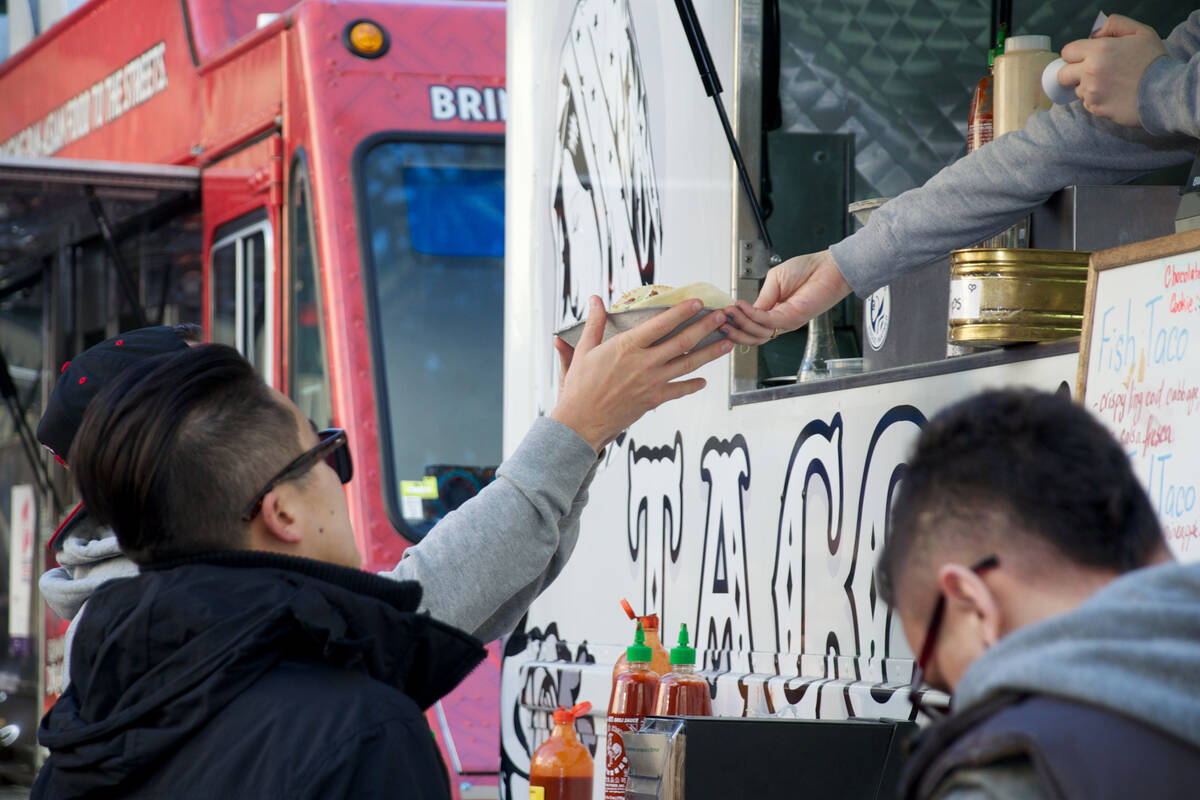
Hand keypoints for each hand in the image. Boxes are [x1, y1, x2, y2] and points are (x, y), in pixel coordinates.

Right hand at [551, 296, 732, 450]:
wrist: (581, 422)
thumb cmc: (580, 387)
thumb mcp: (584, 350)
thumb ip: (594, 323)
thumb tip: (595, 300)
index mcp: (628, 347)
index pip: (661, 324)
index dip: (682, 312)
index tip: (697, 302)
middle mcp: (645, 363)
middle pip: (683, 342)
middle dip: (706, 328)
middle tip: (722, 317)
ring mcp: (652, 382)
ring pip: (688, 365)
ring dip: (710, 353)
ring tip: (727, 343)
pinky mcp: (654, 400)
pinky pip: (679, 391)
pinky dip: (693, 385)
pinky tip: (704, 380)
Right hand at [719, 249, 851, 345]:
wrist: (828, 267)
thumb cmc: (808, 270)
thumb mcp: (775, 281)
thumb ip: (761, 297)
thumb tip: (745, 310)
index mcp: (774, 312)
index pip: (750, 325)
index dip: (734, 322)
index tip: (719, 316)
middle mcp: (779, 321)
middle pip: (752, 336)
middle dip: (733, 330)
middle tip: (718, 322)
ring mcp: (786, 322)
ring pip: (757, 333)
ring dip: (740, 323)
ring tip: (728, 313)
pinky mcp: (792, 318)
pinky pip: (766, 321)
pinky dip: (751, 315)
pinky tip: (741, 307)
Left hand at [1058, 14, 1167, 127]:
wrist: (1165, 92)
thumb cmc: (1154, 60)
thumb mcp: (1140, 32)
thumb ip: (1114, 25)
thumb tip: (1094, 33)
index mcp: (1098, 50)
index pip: (1068, 52)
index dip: (1076, 54)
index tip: (1086, 57)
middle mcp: (1090, 72)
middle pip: (1063, 74)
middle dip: (1073, 72)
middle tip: (1092, 72)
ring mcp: (1091, 93)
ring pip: (1077, 90)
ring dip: (1088, 87)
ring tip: (1111, 84)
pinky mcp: (1096, 109)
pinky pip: (1088, 104)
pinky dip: (1097, 100)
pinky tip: (1114, 95)